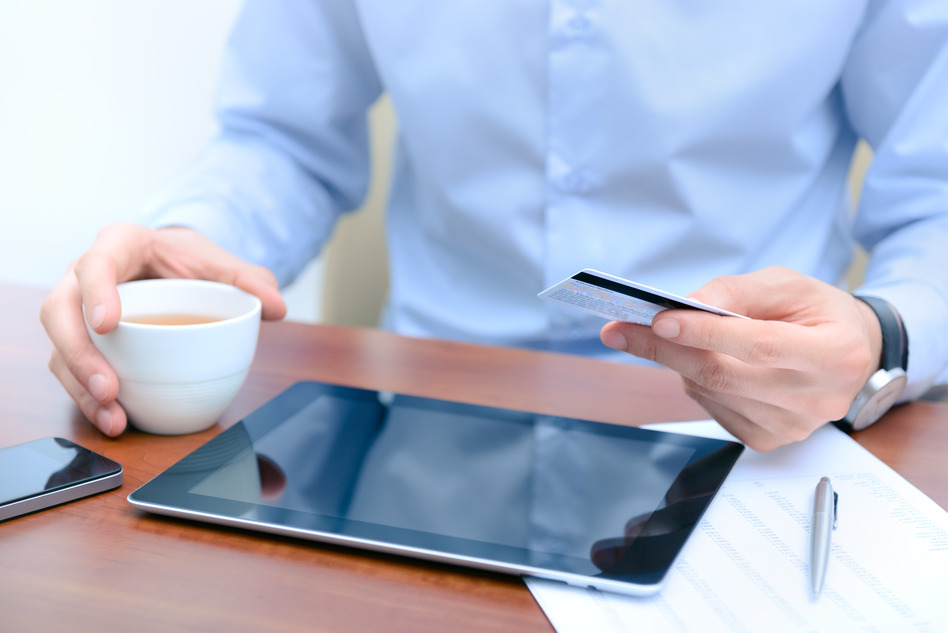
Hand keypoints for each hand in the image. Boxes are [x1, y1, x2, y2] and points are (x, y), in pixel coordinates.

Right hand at [40, 223, 286, 436]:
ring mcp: (77, 309)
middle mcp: (84, 275)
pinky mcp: (79, 340)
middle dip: (79, 353)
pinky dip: (87, 398)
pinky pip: (69, 370)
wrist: (174, 267)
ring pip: (59, 346)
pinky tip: (113, 420)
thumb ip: (250, 280)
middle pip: (59, 310)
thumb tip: (276, 307)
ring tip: (112, 416)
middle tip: (109, 388)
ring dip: (80, 386)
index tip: (107, 324)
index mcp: (120, 245)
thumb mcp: (221, 264)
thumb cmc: (189, 262)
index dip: (96, 293)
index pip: (96, 263)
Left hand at [600, 266, 882, 450]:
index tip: (658, 319)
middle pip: (724, 375)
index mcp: (836, 354)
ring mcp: (791, 427)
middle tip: (619, 330)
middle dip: (664, 349)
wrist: (848, 355)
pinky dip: (695, 380)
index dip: (705, 333)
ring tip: (667, 335)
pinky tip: (701, 361)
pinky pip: (712, 408)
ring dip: (678, 361)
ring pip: (711, 392)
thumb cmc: (817, 313)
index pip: (758, 346)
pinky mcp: (767, 440)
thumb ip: (736, 291)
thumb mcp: (787, 285)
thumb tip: (684, 306)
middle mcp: (817, 399)